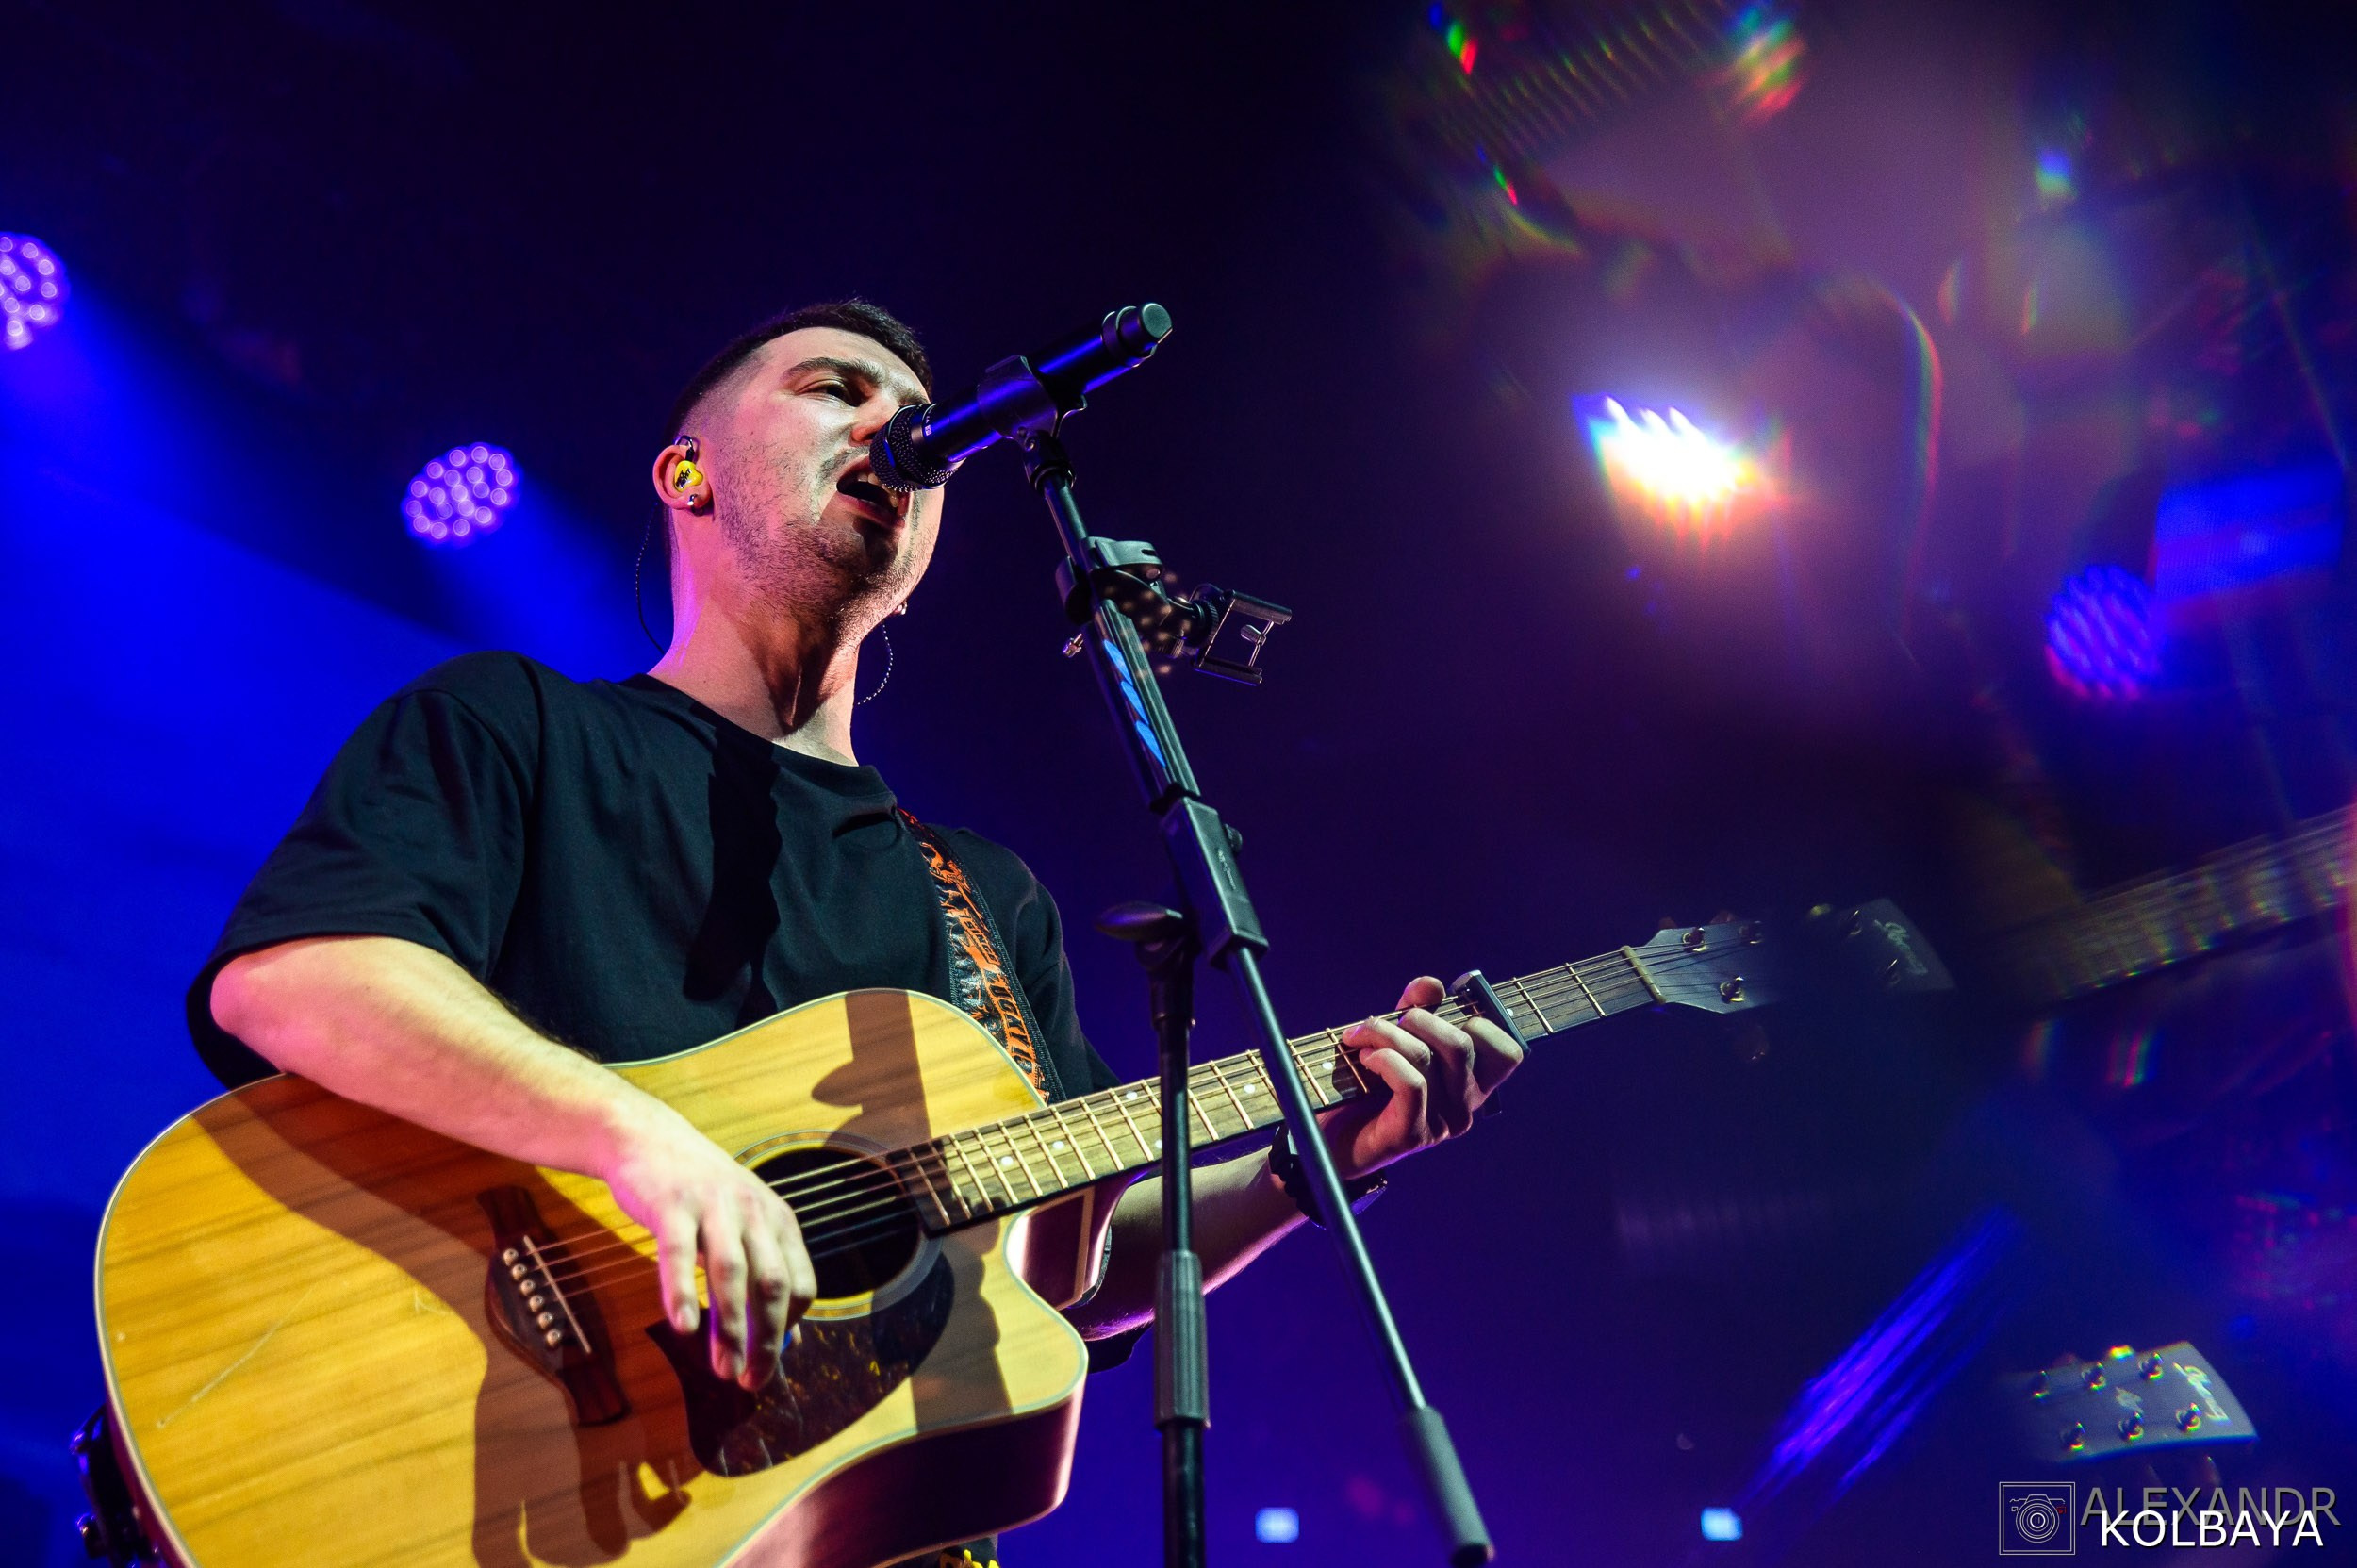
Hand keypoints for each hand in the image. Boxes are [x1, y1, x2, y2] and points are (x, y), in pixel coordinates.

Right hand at [600, 1097, 816, 1390]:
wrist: (647, 1139)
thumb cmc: (698, 1195)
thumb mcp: (742, 1226)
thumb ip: (764, 1275)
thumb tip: (791, 1339)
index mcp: (777, 1220)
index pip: (801, 1283)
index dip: (790, 1328)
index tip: (768, 1360)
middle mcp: (753, 1211)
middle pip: (773, 1284)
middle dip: (766, 1340)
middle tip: (751, 1381)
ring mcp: (713, 1206)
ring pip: (731, 1274)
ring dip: (731, 1328)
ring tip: (723, 1370)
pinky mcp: (672, 1205)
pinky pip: (678, 1255)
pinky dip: (682, 1293)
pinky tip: (684, 1328)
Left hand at [1318, 976, 1523, 1179]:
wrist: (1332, 1138)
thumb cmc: (1368, 1087)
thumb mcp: (1396, 1040)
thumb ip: (1416, 1010)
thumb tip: (1431, 985)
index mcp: (1472, 1085)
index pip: (1507, 1053)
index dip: (1479, 1022)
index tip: (1438, 1013)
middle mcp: (1465, 1108)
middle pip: (1463, 1044)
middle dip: (1419, 1018)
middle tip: (1387, 1021)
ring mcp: (1441, 1124)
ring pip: (1428, 1058)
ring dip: (1387, 1034)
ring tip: (1361, 1036)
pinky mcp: (1412, 1135)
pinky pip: (1410, 1083)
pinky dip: (1384, 1059)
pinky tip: (1365, 1059)